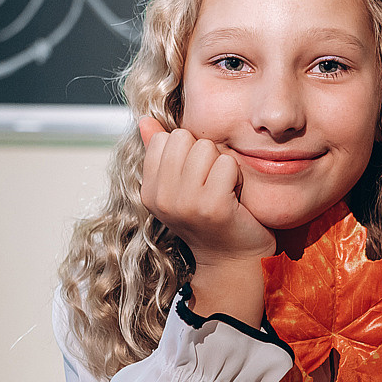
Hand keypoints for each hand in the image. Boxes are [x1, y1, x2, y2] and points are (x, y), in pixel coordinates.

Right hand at [136, 117, 274, 262]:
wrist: (234, 260)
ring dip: (222, 165)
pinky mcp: (213, 207)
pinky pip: (227, 164)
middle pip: (184, 138)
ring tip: (223, 190)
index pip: (163, 138)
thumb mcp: (180, 186)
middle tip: (212, 183)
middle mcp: (162, 199)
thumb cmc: (211, 218)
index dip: (186, 151)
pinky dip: (237, 176)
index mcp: (150, 192)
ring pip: (206, 148)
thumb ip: (161, 153)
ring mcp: (186, 204)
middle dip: (205, 154)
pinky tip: (234, 197)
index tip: (196, 179)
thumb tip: (144, 120)